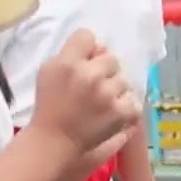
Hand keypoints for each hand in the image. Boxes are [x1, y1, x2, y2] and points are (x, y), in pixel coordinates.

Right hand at [32, 29, 141, 153]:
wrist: (53, 144)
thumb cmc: (47, 108)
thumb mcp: (48, 74)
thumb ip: (69, 55)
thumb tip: (98, 48)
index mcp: (67, 63)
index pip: (86, 36)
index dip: (86, 49)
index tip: (83, 62)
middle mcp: (90, 75)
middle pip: (110, 58)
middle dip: (103, 71)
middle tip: (93, 88)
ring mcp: (109, 95)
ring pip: (123, 81)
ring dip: (115, 91)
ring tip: (102, 106)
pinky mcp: (122, 114)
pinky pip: (133, 102)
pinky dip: (125, 110)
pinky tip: (111, 117)